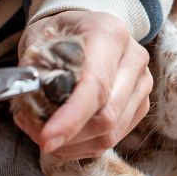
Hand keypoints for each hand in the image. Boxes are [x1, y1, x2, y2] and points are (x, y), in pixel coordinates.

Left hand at [15, 11, 151, 159]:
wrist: (81, 30)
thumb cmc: (58, 36)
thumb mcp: (38, 42)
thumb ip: (37, 77)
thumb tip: (34, 115)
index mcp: (109, 34)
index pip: (96, 84)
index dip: (72, 117)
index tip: (47, 139)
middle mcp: (133, 58)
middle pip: (107, 115)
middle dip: (68, 135)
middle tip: (35, 133)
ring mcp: (141, 83)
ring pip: (110, 133)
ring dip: (72, 143)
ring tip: (44, 132)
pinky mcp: (140, 105)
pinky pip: (111, 138)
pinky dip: (82, 145)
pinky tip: (64, 134)